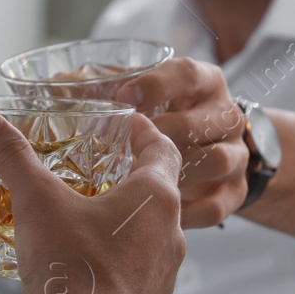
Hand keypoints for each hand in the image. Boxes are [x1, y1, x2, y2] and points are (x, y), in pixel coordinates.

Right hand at [0, 107, 183, 293]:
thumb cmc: (74, 271)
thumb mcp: (36, 204)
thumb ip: (11, 158)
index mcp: (156, 198)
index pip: (163, 147)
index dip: (142, 131)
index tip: (122, 124)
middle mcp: (171, 232)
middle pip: (154, 190)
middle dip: (122, 176)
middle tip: (89, 168)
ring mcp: (163, 271)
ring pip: (145, 232)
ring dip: (117, 220)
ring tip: (78, 216)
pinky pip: (134, 268)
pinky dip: (112, 257)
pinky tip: (79, 263)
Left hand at [117, 57, 249, 227]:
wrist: (213, 150)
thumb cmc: (166, 118)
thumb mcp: (147, 95)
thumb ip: (111, 85)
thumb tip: (58, 83)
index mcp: (203, 83)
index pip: (187, 74)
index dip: (156, 84)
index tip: (123, 97)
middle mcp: (226, 116)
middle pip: (199, 124)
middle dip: (159, 136)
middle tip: (125, 149)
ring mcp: (236, 155)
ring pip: (216, 161)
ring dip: (176, 174)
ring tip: (140, 186)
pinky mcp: (235, 192)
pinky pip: (216, 206)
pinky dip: (185, 214)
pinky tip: (154, 219)